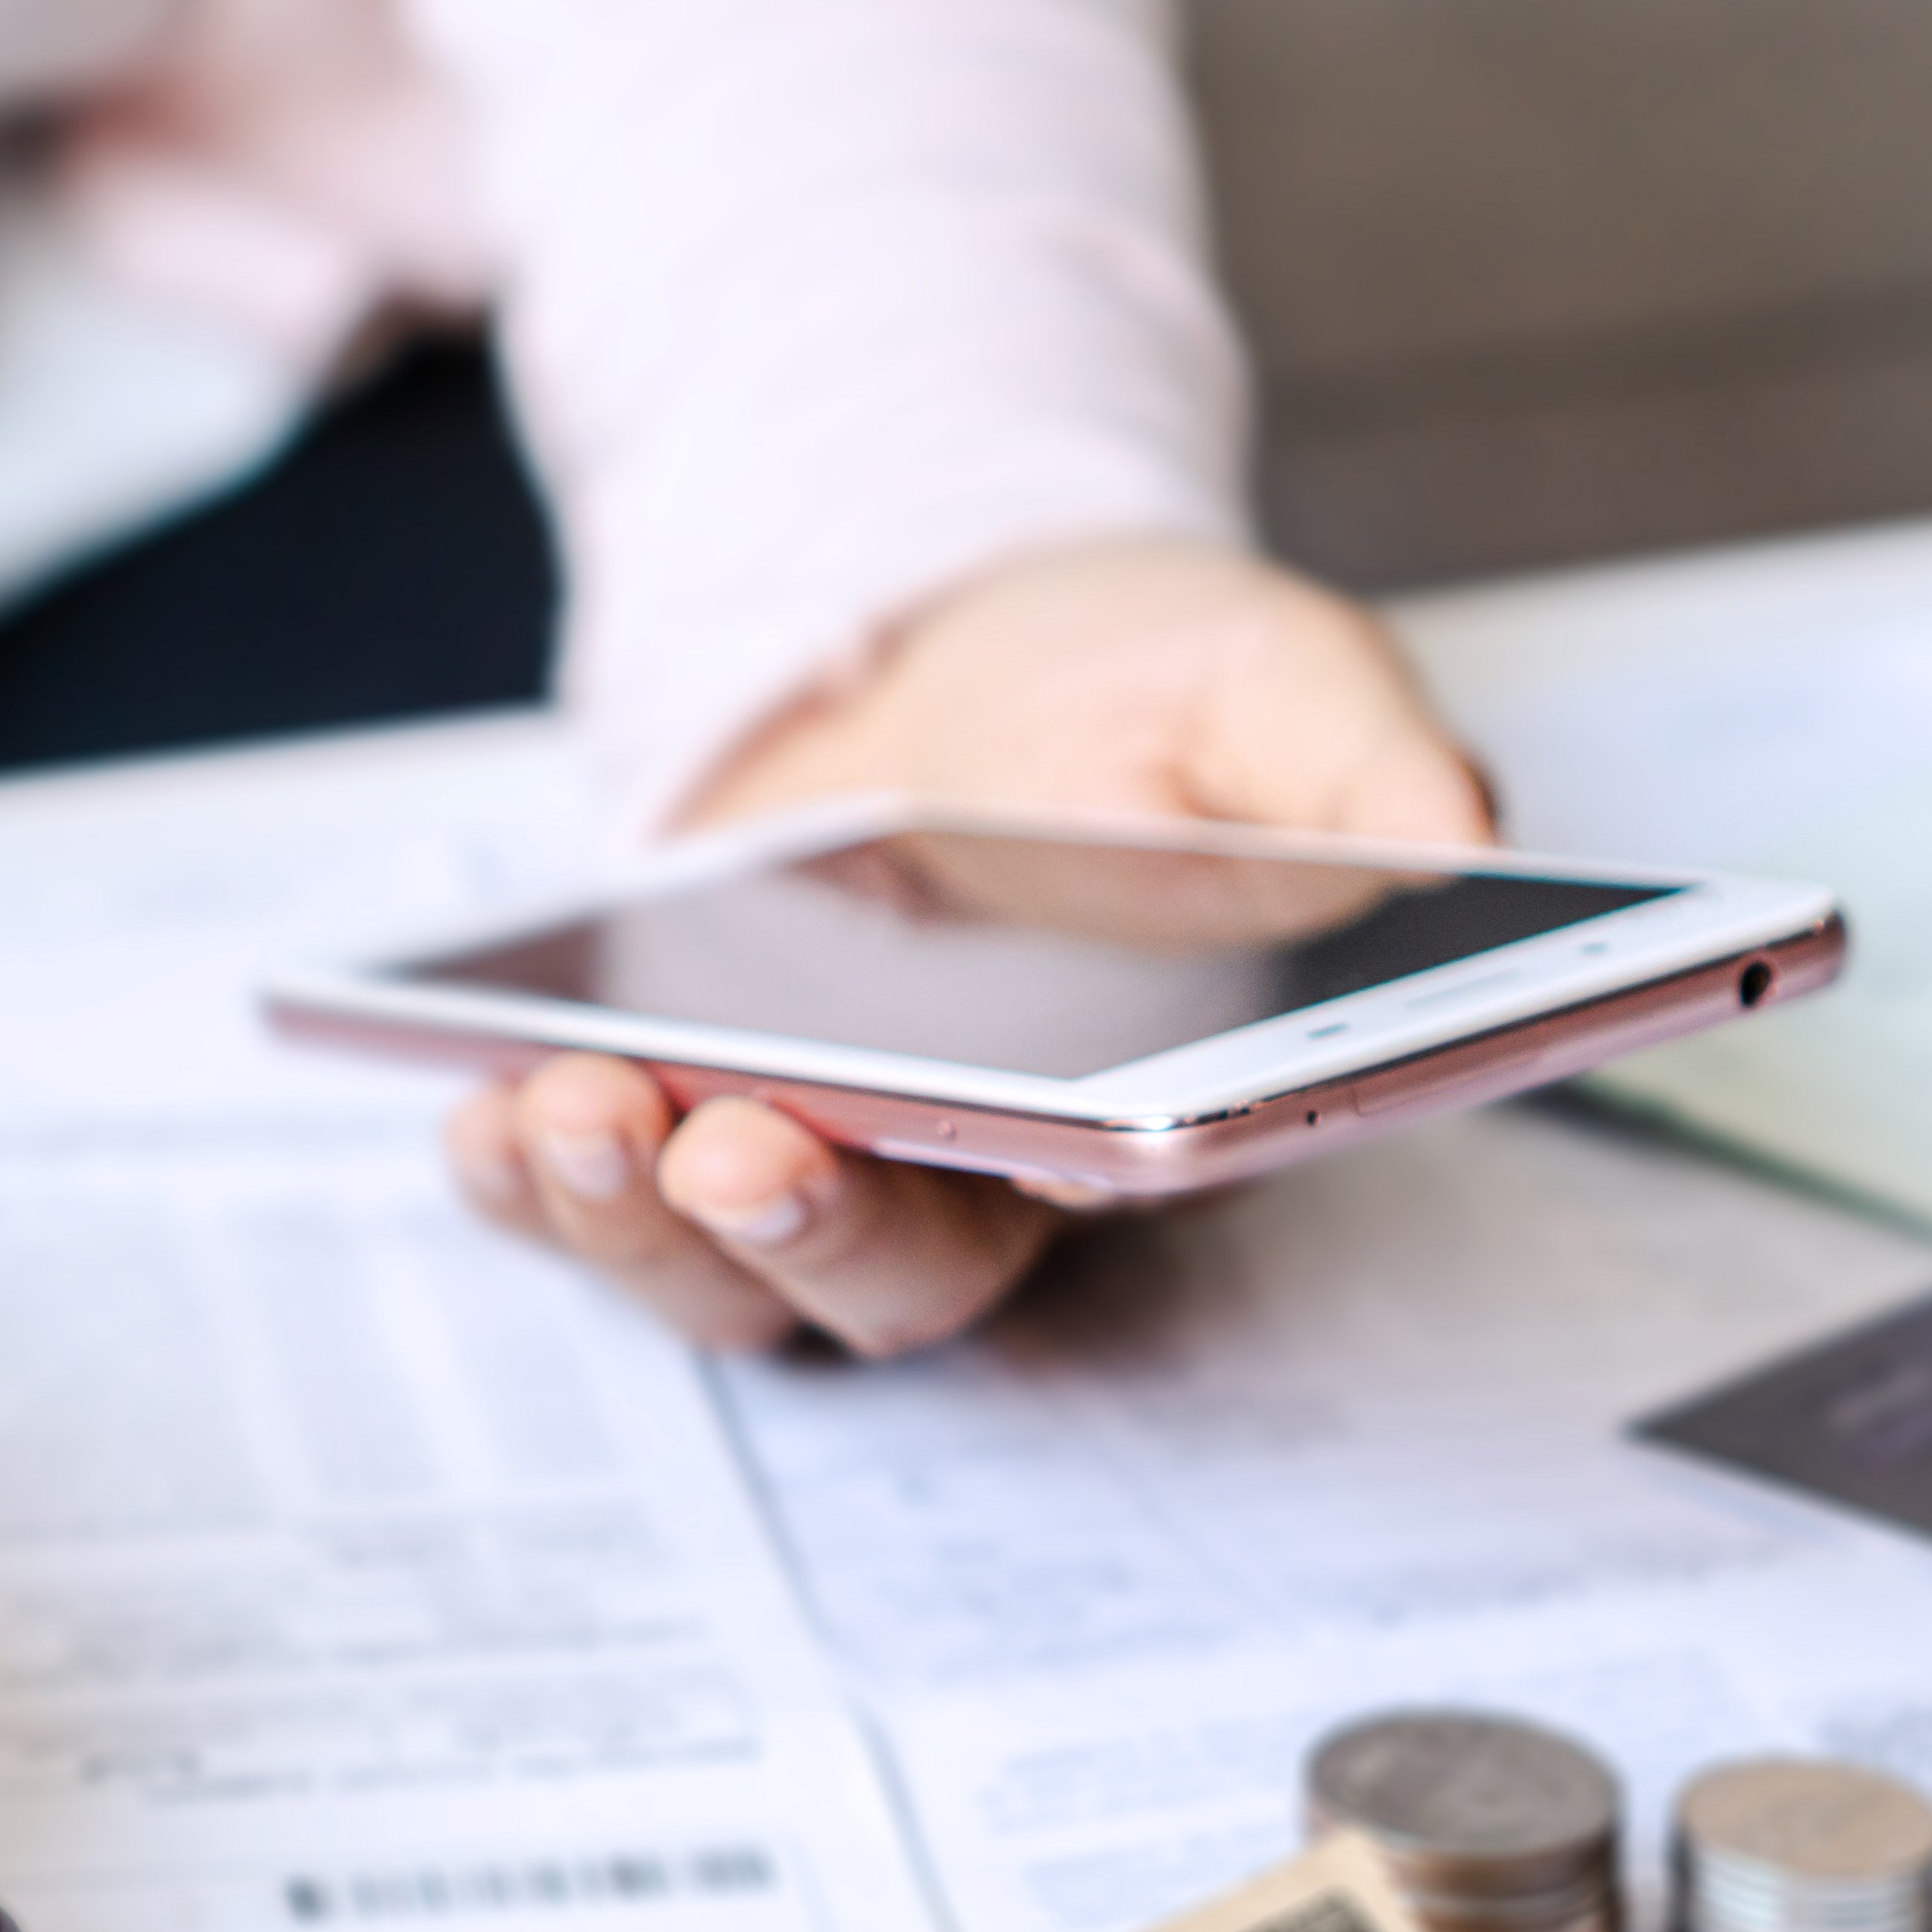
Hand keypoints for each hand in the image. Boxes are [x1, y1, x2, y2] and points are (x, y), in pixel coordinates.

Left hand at [446, 534, 1496, 1355]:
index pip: (1125, 1199)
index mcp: (1150, 1111)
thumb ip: (1352, 764)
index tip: (1030, 1158)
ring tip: (566, 1103)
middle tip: (739, 1145)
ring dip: (632, 1214)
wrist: (957, 657)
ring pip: (722, 1273)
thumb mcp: (1264, 680)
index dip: (1070, 1195)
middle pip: (894, 1274)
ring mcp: (818, 1167)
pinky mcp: (680, 1128)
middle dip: (806, 1225)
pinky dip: (523, 1181)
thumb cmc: (1134, 696)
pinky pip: (592, 1209)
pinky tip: (475, 1105)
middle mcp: (980, 1182)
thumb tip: (1456, 835)